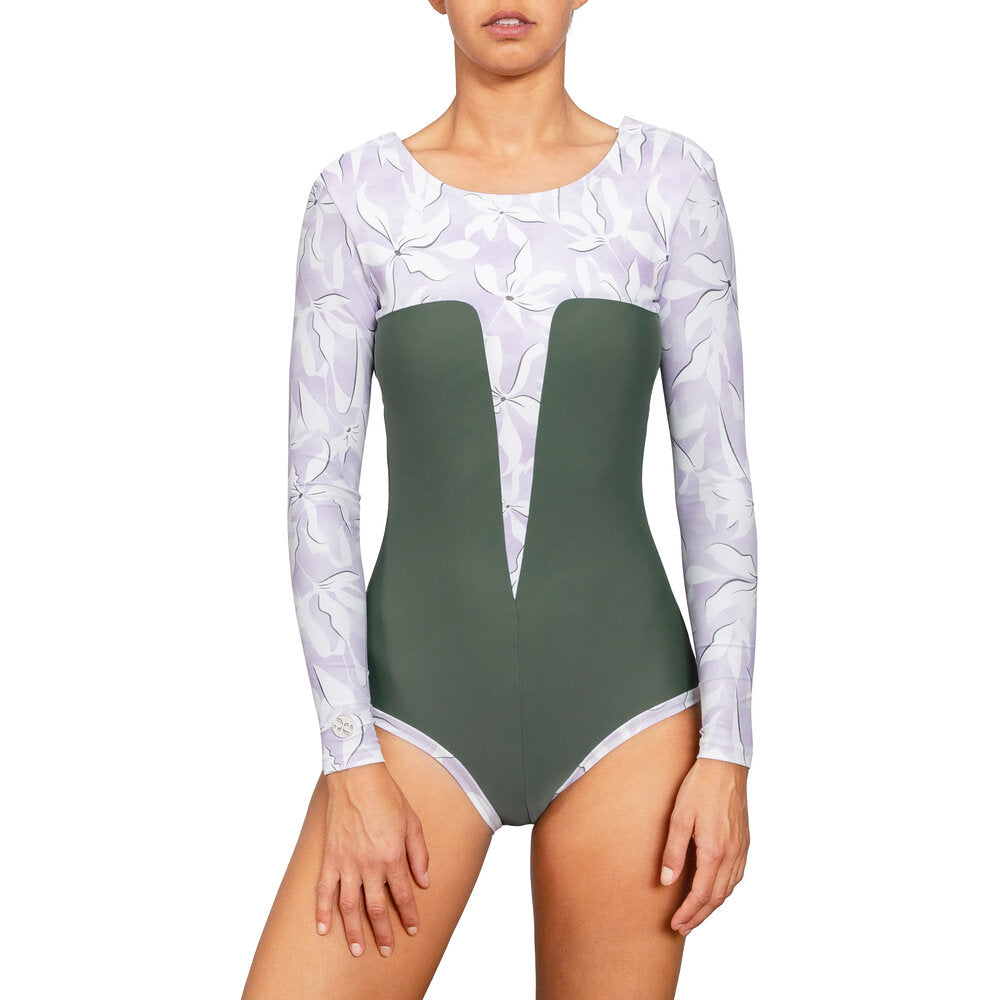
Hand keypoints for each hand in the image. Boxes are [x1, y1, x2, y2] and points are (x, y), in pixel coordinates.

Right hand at [317, 763, 430, 957]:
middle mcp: (370, 864)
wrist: (357, 777)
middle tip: (387, 950)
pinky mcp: (330, 857)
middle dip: (384, 932)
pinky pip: (324, 890)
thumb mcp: (413, 822)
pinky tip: (324, 929)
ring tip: (358, 949)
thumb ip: (419, 854)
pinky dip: (322, 911)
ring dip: (354, 930)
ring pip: (350, 906)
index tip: (413, 929)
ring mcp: (347, 862)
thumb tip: (424, 881)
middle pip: (377, 907)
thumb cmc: (388, 796)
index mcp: (393, 855)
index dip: (410, 914)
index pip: (404, 894)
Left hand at [659, 757, 749, 935]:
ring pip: (729, 889)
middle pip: (716, 898)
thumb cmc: (699, 787)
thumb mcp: (679, 817)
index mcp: (714, 851)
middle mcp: (731, 855)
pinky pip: (737, 876)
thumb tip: (666, 881)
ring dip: (712, 906)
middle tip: (683, 928)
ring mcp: (741, 849)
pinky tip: (716, 890)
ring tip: (696, 914)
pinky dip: (725, 890)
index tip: (676, 924)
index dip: (688, 913)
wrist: (726, 764)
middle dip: (699, 916)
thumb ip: (673, 851)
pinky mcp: (744, 841)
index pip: (701, 894)